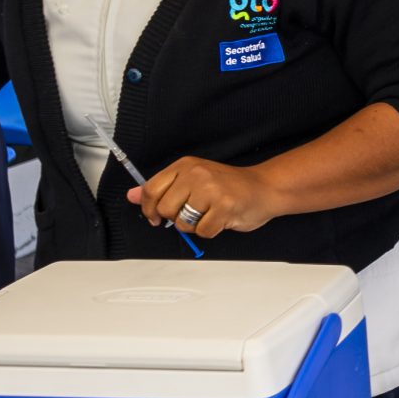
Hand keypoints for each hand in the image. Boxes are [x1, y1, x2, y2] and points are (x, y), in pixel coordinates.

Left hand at [131, 156, 282, 238]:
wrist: (265, 188)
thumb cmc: (230, 187)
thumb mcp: (192, 180)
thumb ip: (162, 188)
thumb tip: (133, 195)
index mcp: (185, 165)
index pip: (151, 189)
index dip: (149, 208)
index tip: (155, 217)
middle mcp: (196, 174)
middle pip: (165, 209)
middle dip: (176, 218)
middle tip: (194, 212)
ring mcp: (211, 190)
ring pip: (183, 222)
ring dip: (195, 225)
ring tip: (210, 213)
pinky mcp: (224, 206)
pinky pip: (203, 232)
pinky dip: (212, 231)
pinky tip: (221, 218)